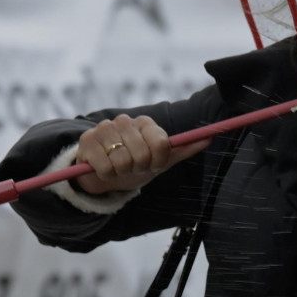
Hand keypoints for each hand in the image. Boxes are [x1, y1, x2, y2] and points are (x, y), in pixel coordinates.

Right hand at [73, 114, 209, 195]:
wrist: (105, 173)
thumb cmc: (136, 165)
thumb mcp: (162, 160)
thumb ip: (184, 149)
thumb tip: (209, 138)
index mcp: (146, 123)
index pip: (162, 143)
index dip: (158, 160)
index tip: (152, 164)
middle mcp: (125, 121)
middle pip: (142, 154)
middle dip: (139, 168)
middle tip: (133, 167)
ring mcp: (104, 128)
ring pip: (122, 161)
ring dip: (122, 172)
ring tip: (118, 168)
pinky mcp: (87, 141)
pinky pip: (104, 167)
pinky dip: (107, 175)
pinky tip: (104, 170)